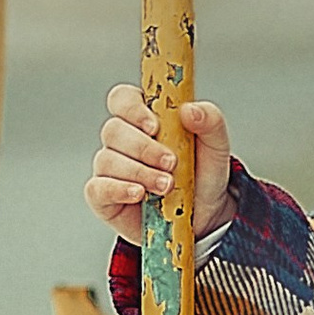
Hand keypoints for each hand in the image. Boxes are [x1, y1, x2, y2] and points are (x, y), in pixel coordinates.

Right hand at [85, 83, 233, 248]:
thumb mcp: (216, 145)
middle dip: (144, 147)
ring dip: (139, 172)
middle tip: (172, 163)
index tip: (155, 126)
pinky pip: (97, 188)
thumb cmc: (203, 174)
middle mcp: (122, 140)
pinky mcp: (104, 197)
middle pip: (114, 130)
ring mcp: (110, 168)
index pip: (122, 99)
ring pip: (107, 159)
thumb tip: (189, 109)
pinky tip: (139, 194)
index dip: (133, 109)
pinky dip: (118, 189)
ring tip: (167, 186)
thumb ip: (210, 121)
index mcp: (144, 118)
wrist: (204, 216)